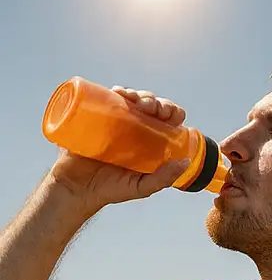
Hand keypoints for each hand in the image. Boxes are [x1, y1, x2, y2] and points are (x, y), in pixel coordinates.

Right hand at [48, 86, 191, 210]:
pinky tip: (120, 92)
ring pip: (133, 98)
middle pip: (153, 106)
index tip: (169, 116)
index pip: (168, 120)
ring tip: (136, 100)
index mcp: (151, 142)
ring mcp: (117, 120)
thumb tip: (186, 160)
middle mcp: (136, 128)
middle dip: (157, 102)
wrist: (76, 188)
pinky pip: (109, 97)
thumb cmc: (110, 189)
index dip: (172, 112)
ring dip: (140, 93)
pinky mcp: (97, 116)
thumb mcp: (141, 187)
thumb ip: (164, 178)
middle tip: (152, 109)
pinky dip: (117, 91)